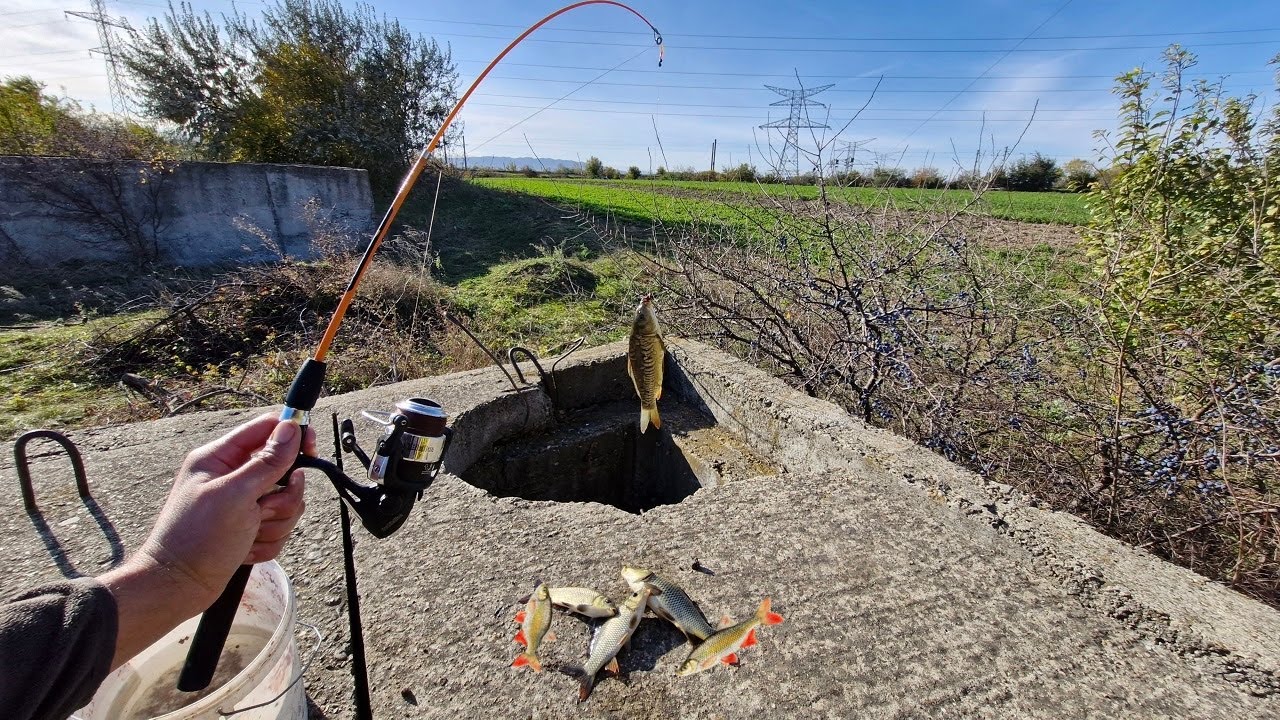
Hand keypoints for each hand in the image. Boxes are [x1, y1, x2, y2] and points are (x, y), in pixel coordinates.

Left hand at [138, 413, 312, 604]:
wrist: (179, 587)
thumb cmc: (197, 538)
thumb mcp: (235, 495)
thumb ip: (267, 461)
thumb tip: (291, 428)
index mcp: (220, 458)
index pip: (265, 429)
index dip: (291, 435)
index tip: (311, 449)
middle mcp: (233, 477)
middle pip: (285, 470)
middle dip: (282, 497)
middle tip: (263, 510)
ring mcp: (243, 504)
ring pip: (287, 502)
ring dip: (275, 523)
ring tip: (250, 535)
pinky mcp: (250, 527)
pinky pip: (280, 527)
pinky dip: (267, 542)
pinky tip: (245, 550)